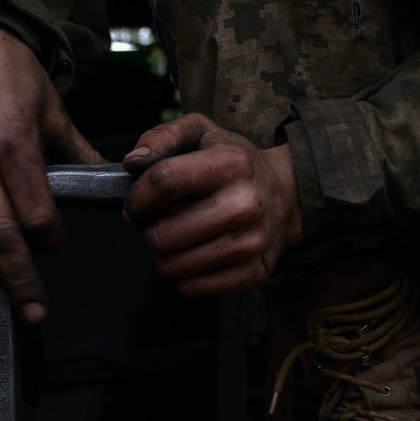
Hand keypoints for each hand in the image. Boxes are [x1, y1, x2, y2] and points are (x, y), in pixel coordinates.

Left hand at [121, 113, 301, 296]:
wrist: (287, 194)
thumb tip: (132, 162)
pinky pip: (191, 287)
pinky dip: (183, 275)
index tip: (136, 205)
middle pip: (161, 235)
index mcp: (230, 164)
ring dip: (164, 254)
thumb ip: (163, 136)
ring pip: (171, 266)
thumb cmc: (233, 162)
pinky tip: (194, 254)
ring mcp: (251, 243)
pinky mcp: (254, 273)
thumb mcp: (202, 132)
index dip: (137, 198)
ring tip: (178, 237)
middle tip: (160, 222)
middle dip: (148, 230)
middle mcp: (244, 205)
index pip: (162, 183)